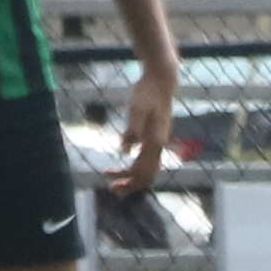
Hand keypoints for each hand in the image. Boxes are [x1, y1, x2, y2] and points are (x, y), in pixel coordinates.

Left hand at [114, 62, 178, 194]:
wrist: (162, 80)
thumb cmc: (147, 92)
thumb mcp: (135, 109)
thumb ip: (132, 130)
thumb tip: (124, 150)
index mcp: (154, 140)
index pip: (141, 168)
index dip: (126, 178)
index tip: (108, 179)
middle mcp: (159, 143)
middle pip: (149, 173)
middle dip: (132, 185)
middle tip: (113, 190)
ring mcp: (159, 140)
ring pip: (150, 167)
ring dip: (134, 178)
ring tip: (117, 180)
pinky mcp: (157, 135)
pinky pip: (149, 158)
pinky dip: (138, 167)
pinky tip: (126, 161)